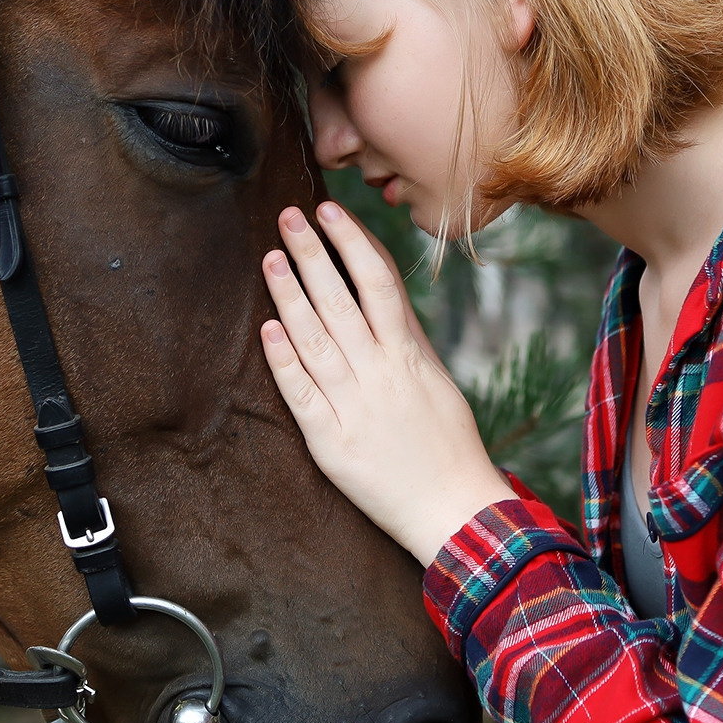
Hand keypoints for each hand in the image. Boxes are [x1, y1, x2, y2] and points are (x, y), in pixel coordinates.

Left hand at [259, 201, 515, 565]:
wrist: (454, 510)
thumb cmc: (448, 443)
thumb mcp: (436, 377)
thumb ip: (406, 334)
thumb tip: (381, 287)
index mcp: (411, 354)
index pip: (379, 281)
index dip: (352, 242)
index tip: (331, 211)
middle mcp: (382, 373)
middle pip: (341, 300)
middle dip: (313, 254)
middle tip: (288, 217)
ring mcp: (355, 406)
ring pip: (316, 339)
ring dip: (290, 296)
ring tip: (271, 259)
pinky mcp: (332, 442)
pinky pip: (303, 394)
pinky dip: (284, 360)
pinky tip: (268, 329)